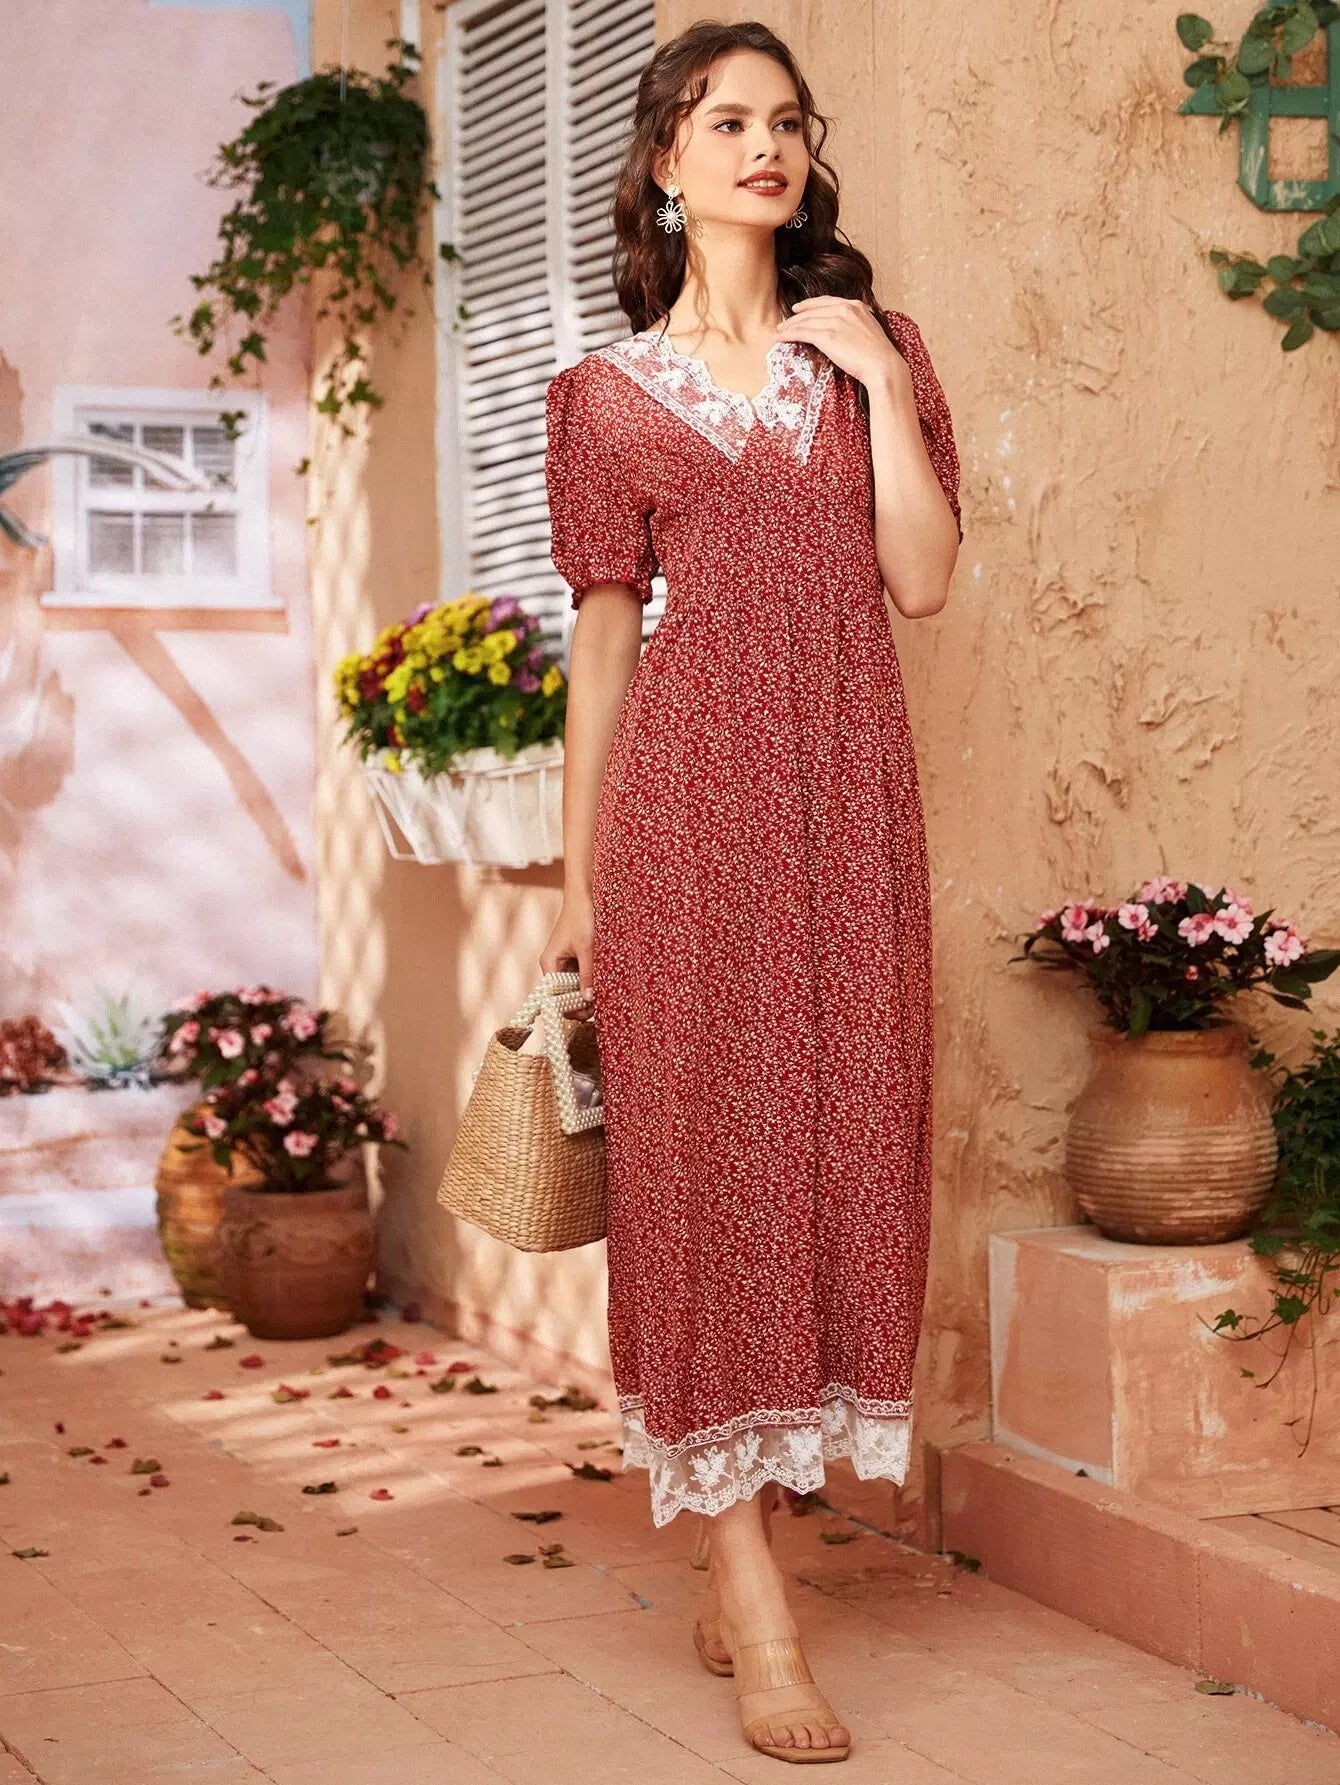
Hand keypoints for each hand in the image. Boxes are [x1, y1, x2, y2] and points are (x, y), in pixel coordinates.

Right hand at [540, 893, 595, 1003]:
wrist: (586, 893)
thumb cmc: (582, 916)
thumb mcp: (587, 948)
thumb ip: (588, 975)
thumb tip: (588, 1000)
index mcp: (550, 964)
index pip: (554, 997)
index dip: (569, 1007)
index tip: (588, 1011)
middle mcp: (555, 965)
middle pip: (565, 993)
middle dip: (581, 1001)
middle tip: (601, 1006)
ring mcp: (566, 961)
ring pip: (576, 985)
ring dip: (589, 990)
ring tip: (605, 994)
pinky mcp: (577, 956)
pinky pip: (582, 974)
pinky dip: (592, 979)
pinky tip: (604, 982)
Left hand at [775, 296, 911, 395]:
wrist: (883, 366)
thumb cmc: (879, 356)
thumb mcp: (869, 331)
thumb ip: (856, 325)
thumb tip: (847, 333)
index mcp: (855, 306)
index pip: (826, 302)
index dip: (809, 305)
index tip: (799, 309)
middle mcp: (844, 309)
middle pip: (813, 310)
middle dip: (796, 316)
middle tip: (784, 322)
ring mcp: (835, 321)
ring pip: (805, 321)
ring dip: (789, 326)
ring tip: (779, 331)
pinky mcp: (827, 336)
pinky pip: (802, 332)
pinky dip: (789, 334)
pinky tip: (780, 338)